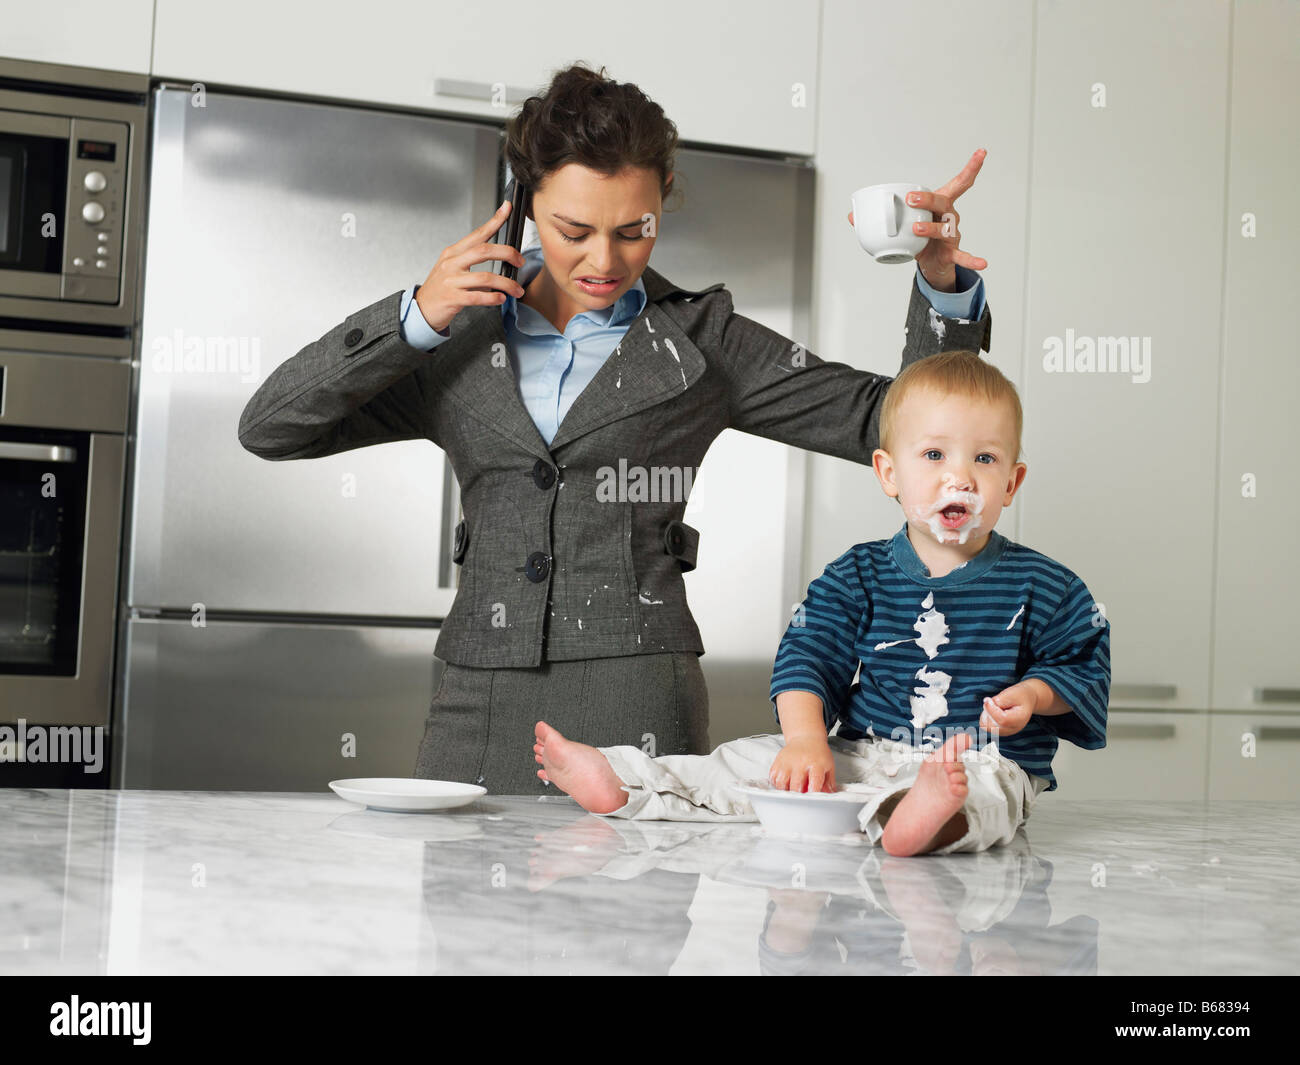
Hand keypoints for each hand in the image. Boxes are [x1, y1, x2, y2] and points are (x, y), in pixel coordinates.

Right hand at [414, 200, 526, 333]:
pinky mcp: (452, 298)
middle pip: (484, 251)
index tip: (508, 208)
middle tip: (520, 261)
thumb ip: (472, 261)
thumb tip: (500, 261)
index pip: (478, 233)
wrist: (422, 308)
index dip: (494, 220)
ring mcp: (451, 280)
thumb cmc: (440, 288)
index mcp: (453, 252)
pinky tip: (501, 298)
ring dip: (506, 283)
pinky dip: (493, 298)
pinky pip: (477, 296)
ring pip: (485, 277)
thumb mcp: (452, 267)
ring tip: (516, 290)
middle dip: (508, 254)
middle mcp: (452, 263)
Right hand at [769, 736, 836, 792]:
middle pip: (796, 785)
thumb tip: (829, 796)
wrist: (806, 738)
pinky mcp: (778, 762)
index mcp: (816, 764)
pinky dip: (777, 785)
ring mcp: (787, 762)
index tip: (813, 799)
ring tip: (792, 791)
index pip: (815, 780)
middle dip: (798, 795)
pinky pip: (773, 778)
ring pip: (781, 783)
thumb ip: (829, 783)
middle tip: (802, 798)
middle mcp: (800, 762)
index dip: (813, 792)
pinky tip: (785, 784)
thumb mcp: (828, 766)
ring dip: (786, 791)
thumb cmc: (818, 753)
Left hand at [845, 149, 988, 292]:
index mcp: (940, 205)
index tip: (982, 152)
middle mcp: (950, 217)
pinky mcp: (952, 253)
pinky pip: (962, 256)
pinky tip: (982, 262)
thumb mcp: (903, 225)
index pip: (959, 183)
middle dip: (928, 198)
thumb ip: (879, 218)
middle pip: (944, 203)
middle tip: (910, 198)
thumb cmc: (921, 238)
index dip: (970, 168)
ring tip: (916, 228)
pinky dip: (971, 259)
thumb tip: (852, 216)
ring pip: (945, 228)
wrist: (931, 264)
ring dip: (931, 227)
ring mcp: (952, 235)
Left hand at [979, 682, 1037, 738]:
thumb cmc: (1019, 695)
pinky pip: (985, 726)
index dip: (991, 709)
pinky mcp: (1000, 731)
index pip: (1002, 720)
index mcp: (1020, 719)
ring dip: (986, 715)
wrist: (1026, 700)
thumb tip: (987, 704)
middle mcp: (1013, 728)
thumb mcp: (1012, 693)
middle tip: (992, 702)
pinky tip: (992, 711)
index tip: (987, 699)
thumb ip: (1000, 700)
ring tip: (995, 706)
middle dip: (988, 712)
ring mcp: (1006, 732)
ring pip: (986, 727)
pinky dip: (985, 718)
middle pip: (992, 726)